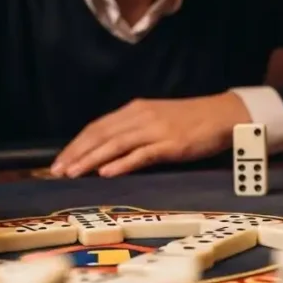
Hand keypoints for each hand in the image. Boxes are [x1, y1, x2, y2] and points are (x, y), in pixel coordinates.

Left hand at [50, 92, 250, 177]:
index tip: (60, 160)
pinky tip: (107, 172)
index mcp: (136, 110)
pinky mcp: (171, 143)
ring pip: (115, 144)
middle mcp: (141, 117)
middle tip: (57, 171)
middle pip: (101, 134)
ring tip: (73, 173)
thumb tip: (109, 152)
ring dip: (91, 159)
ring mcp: (156, 130)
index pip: (98, 126)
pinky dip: (122, 163)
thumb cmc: (192, 121)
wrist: (224, 114)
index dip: (76, 144)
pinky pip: (141, 154)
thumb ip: (135, 132)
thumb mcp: (158, 121)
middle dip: (77, 153)